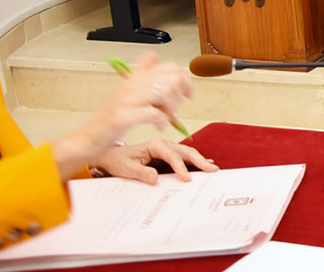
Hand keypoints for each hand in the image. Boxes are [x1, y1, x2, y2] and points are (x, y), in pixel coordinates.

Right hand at [54, 52, 194, 178]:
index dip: (186, 80)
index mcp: (135, 77)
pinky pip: (154, 113)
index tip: (188, 94)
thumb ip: (142, 74)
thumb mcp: (128, 92)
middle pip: (172, 78)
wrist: (89, 138)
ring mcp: (126, 100)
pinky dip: (162, 121)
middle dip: (180, 95)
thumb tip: (153, 54)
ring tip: (166, 118)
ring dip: (172, 108)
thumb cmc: (113, 119)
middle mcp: (131, 84)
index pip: (170, 67)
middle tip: (173, 110)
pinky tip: (159, 127)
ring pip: (165, 92)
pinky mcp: (123, 116)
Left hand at [92, 138, 217, 184]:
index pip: (172, 156)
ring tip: (212, 167)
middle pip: (185, 151)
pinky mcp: (167, 155)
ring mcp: (166, 149)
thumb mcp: (126, 168)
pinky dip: (194, 160)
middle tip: (211, 169)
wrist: (111, 156)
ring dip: (199, 160)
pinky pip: (183, 156)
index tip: (187, 178)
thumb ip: (141, 172)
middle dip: (199, 160)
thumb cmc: (118, 161)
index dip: (181, 167)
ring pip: (187, 153)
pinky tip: (204, 163)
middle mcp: (163, 145)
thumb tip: (156, 178)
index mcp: (154, 145)